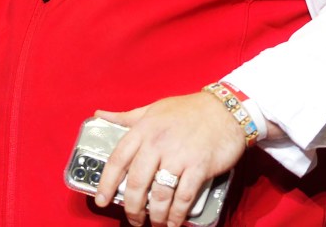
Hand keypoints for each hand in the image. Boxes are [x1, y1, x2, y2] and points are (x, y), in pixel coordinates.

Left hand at [94, 92, 245, 226]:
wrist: (225, 109)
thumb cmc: (188, 109)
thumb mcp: (153, 108)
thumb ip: (126, 117)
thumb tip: (100, 114)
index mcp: (144, 129)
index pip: (117, 159)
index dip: (106, 183)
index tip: (101, 200)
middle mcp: (158, 143)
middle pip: (136, 183)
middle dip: (132, 207)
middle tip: (133, 218)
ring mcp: (179, 156)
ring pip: (159, 194)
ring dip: (155, 215)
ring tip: (154, 223)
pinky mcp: (199, 167)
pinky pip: (183, 197)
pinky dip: (176, 215)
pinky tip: (173, 222)